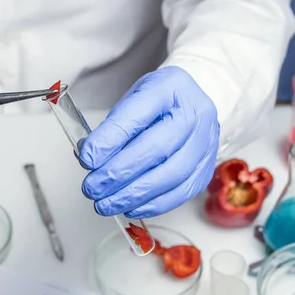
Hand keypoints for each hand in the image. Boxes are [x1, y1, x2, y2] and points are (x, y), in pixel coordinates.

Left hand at [78, 66, 219, 218]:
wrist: (190, 103)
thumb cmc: (158, 103)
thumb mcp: (131, 100)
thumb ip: (111, 127)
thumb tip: (89, 157)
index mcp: (169, 87)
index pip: (137, 116)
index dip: (109, 141)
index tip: (87, 159)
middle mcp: (195, 113)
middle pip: (156, 149)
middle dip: (118, 174)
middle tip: (92, 187)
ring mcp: (206, 142)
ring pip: (171, 175)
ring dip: (133, 195)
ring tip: (105, 203)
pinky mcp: (207, 168)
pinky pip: (181, 192)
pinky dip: (152, 204)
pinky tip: (130, 207)